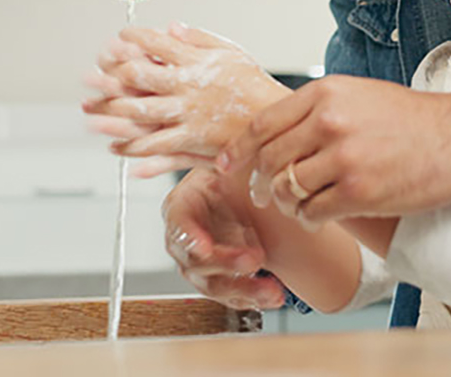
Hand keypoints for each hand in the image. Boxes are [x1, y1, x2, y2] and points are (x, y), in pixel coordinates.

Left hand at [83, 24, 289, 176]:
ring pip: (143, 114)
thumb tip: (171, 27)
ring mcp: (189, 116)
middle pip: (142, 78)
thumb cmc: (255, 87)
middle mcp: (188, 88)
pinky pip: (158, 146)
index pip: (157, 45)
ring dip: (113, 114)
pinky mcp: (193, 141)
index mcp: (197, 63)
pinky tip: (117, 148)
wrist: (277, 122)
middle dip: (112, 76)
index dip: (133, 39)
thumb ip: (199, 39)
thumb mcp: (231, 53)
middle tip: (91, 76)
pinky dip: (136, 150)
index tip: (118, 39)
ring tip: (90, 114)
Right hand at [162, 168, 285, 310]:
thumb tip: (245, 151)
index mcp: (181, 206)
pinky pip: (230, 296)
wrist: (240, 192)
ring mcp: (200, 263)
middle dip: (225, 264)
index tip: (204, 247)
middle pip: (195, 261)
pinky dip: (251, 298)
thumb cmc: (229, 176)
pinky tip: (272, 295)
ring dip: (242, 288)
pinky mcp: (219, 279)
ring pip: (213, 285)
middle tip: (253, 259)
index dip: (190, 238)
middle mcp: (185, 239)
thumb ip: (231, 162)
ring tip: (271, 289)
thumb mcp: (228, 164)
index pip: (179, 224)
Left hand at [218, 75, 450, 223]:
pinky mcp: (359, 192)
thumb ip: (318, 111)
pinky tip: (318, 218)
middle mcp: (328, 122)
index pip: (262, 125)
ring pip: (287, 189)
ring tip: (300, 207)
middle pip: (269, 160)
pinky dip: (309, 219)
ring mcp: (343, 158)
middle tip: (264, 195)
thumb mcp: (358, 96)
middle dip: (260, 183)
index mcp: (324, 94)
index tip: (227, 166)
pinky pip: (312, 212)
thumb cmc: (413, 118)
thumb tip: (278, 135)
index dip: (238, 150)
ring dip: (287, 204)